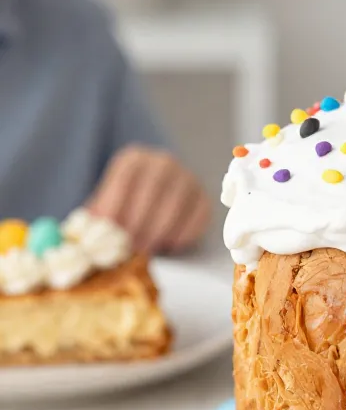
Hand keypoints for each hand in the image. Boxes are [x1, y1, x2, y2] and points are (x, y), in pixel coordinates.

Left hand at [87, 145, 210, 254]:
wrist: (156, 203)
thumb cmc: (125, 210)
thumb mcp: (106, 208)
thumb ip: (95, 219)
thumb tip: (76, 238)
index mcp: (134, 159)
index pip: (125, 176)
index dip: (116, 203)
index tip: (109, 229)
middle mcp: (163, 162)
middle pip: (153, 188)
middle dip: (139, 221)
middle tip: (129, 247)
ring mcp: (187, 179)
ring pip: (176, 203)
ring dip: (160, 230)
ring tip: (147, 250)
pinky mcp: (204, 199)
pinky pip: (198, 215)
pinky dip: (184, 233)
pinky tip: (169, 246)